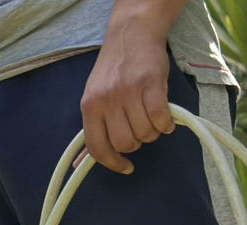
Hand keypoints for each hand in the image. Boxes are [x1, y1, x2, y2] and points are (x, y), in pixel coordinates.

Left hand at [79, 15, 174, 173]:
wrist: (131, 35)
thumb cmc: (113, 71)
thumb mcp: (94, 98)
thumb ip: (92, 129)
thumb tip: (80, 163)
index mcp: (89, 107)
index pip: (98, 147)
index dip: (112, 163)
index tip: (125, 167)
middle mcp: (106, 101)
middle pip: (125, 143)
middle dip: (136, 144)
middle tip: (139, 130)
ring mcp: (128, 92)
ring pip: (144, 133)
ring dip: (152, 132)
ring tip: (152, 119)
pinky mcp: (151, 83)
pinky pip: (160, 118)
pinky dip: (166, 124)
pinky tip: (165, 119)